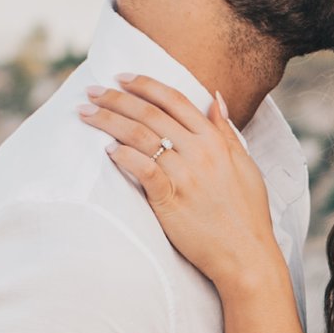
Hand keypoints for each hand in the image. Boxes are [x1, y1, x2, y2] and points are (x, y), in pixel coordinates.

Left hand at [85, 76, 278, 287]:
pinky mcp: (170, 200)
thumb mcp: (245, 164)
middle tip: (92, 92)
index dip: (145, 84)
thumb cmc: (247, 212)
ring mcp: (184, 175)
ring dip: (108, 121)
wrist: (246, 254)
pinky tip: (107, 150)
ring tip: (86, 114)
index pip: (174, 100)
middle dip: (116, 98)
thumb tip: (216, 98)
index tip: (122, 78)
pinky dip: (123, 156)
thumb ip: (225, 130)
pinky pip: (142, 170)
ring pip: (139, 136)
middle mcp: (199, 152)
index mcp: (214, 140)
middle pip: (150, 113)